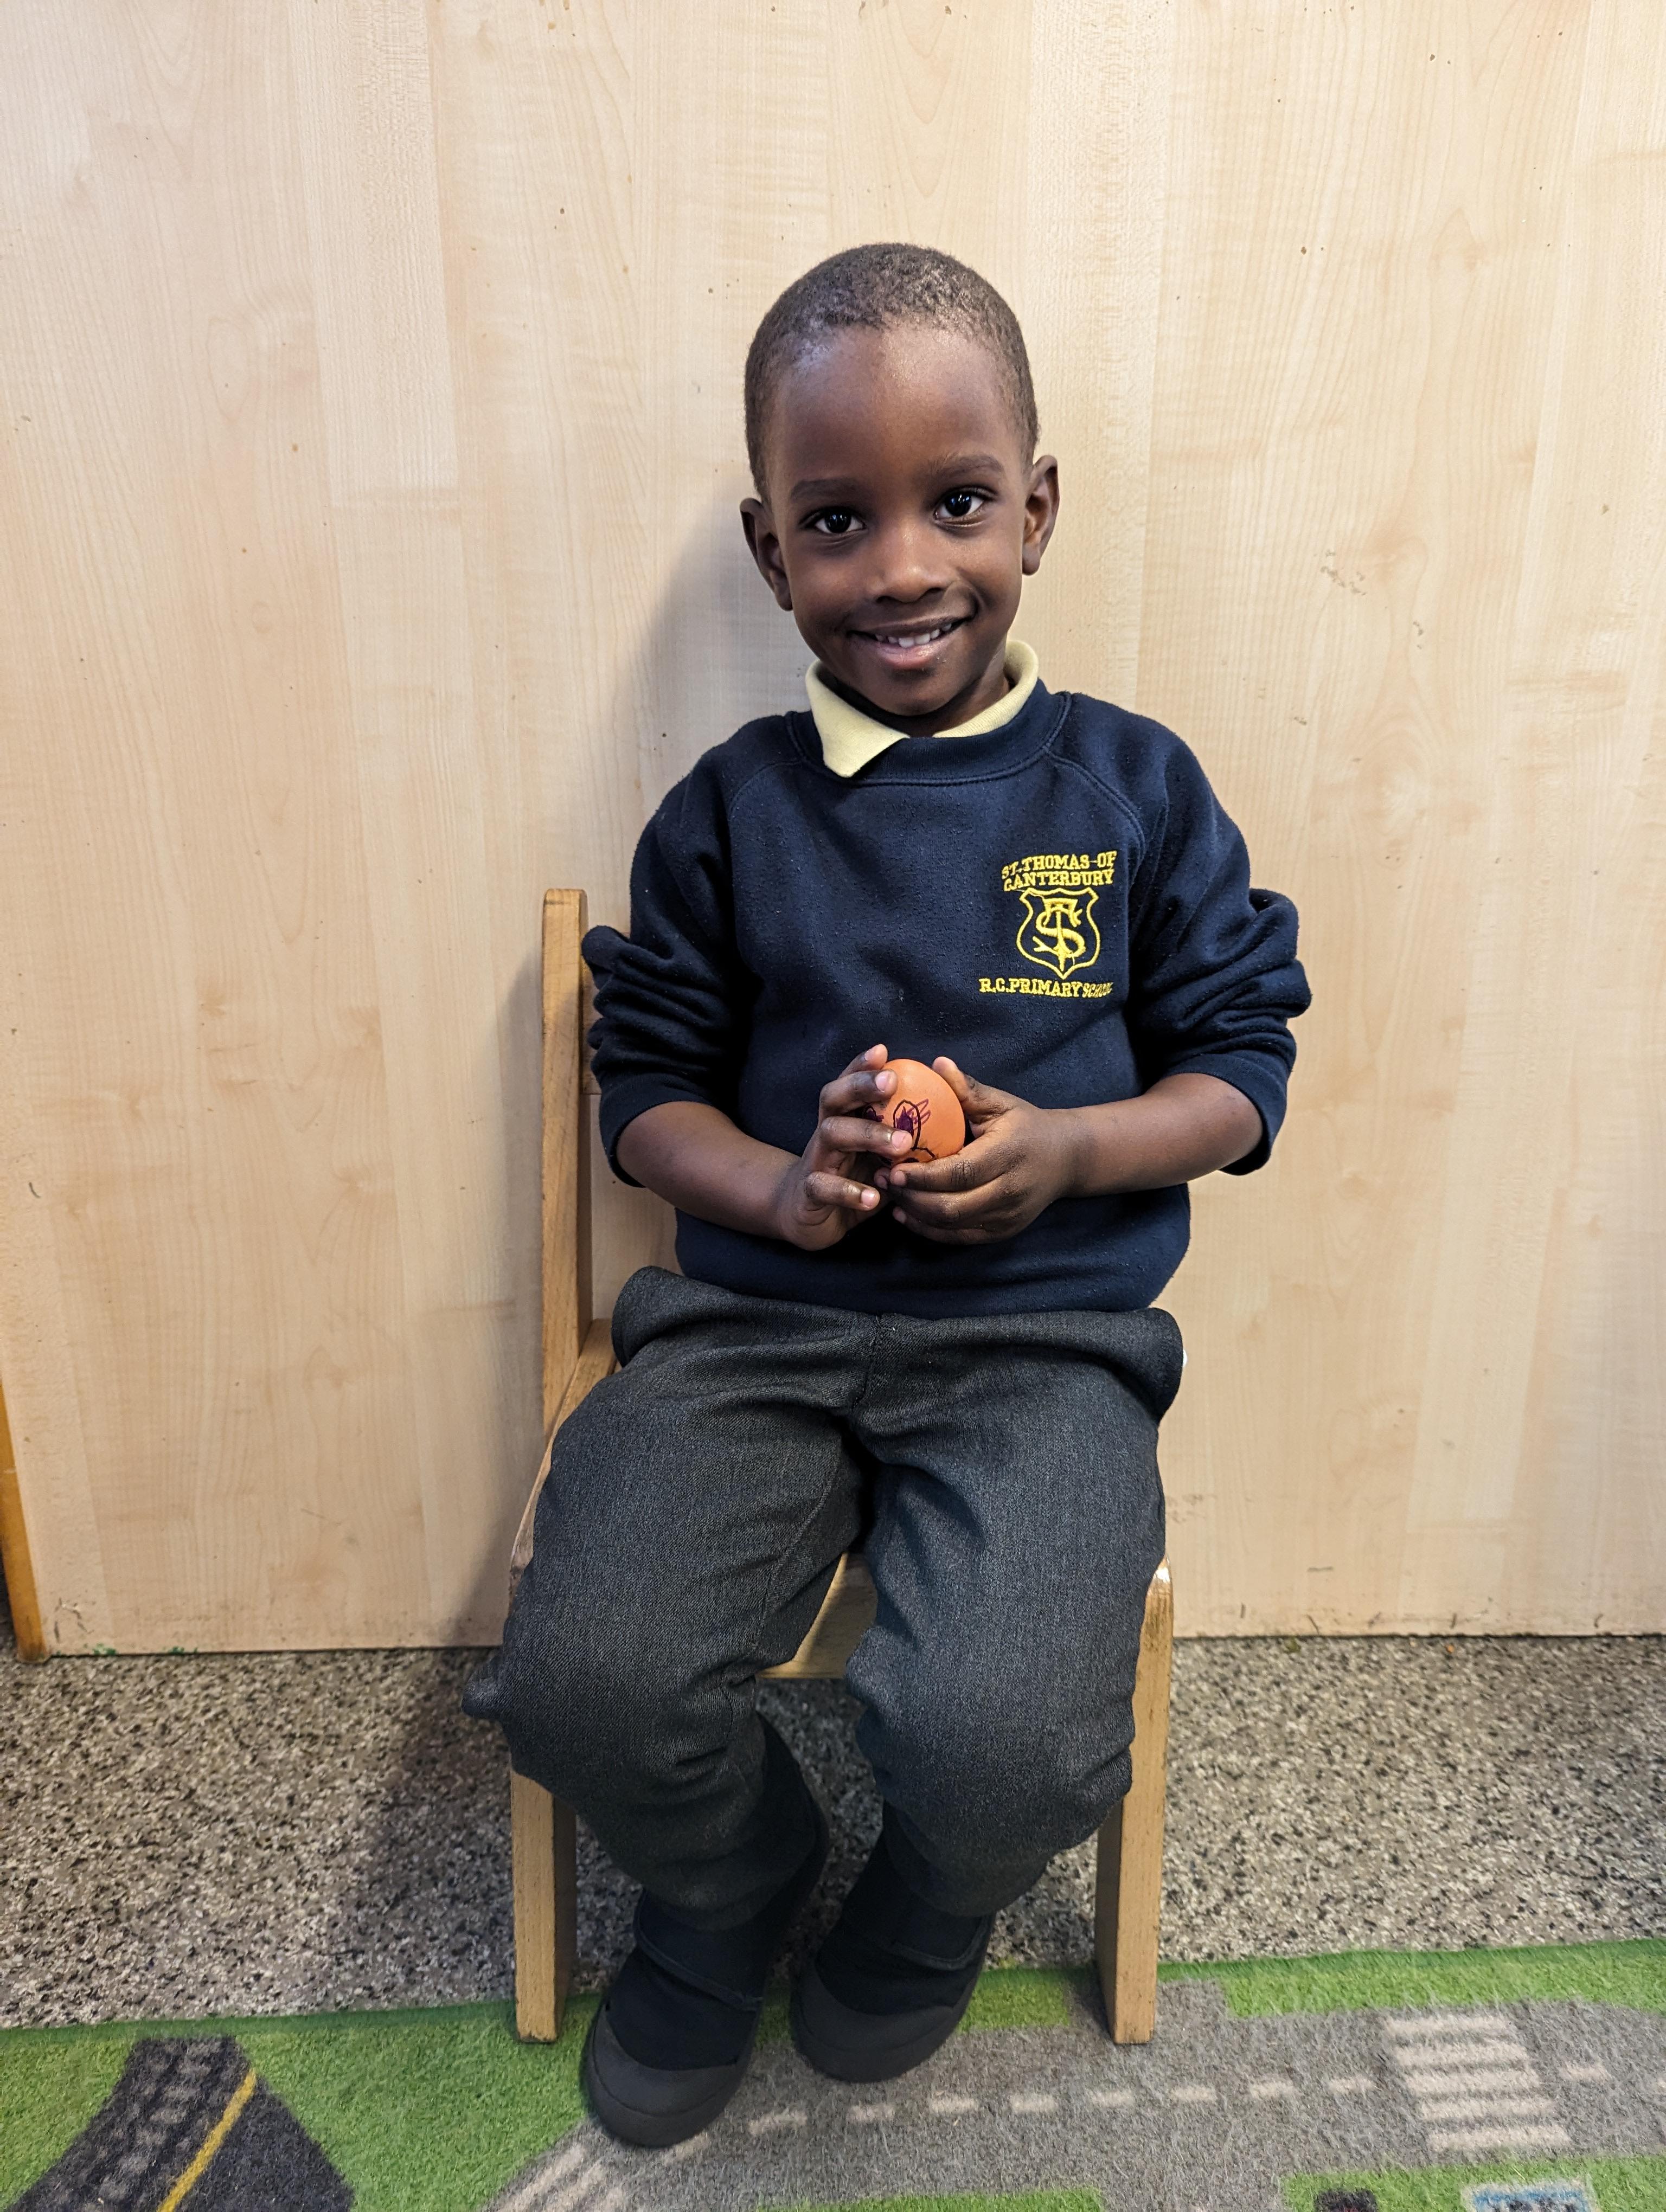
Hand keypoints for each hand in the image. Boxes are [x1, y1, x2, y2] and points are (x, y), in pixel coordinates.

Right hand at [769, 1045, 916, 1249]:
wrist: (806, 1215)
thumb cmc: (853, 1177)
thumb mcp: (879, 1154)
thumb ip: (903, 1134)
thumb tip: (948, 1115)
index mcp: (843, 1119)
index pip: (848, 1084)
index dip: (861, 1066)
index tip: (883, 1051)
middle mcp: (826, 1133)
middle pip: (834, 1099)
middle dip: (861, 1087)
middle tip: (893, 1082)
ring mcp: (816, 1161)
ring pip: (831, 1135)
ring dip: (866, 1134)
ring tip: (902, 1143)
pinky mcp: (809, 1193)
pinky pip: (822, 1187)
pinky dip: (847, 1192)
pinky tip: (872, 1196)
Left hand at [882, 1058, 1079, 1243]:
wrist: (1066, 1158)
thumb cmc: (1026, 1126)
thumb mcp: (1000, 1103)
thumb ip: (967, 1088)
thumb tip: (936, 1064)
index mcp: (1006, 1155)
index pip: (959, 1172)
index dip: (922, 1175)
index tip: (891, 1166)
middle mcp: (1008, 1191)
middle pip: (952, 1206)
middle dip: (911, 1195)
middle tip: (882, 1178)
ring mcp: (1006, 1216)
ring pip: (952, 1225)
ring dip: (915, 1213)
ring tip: (890, 1193)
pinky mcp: (1002, 1232)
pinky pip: (959, 1237)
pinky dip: (929, 1229)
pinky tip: (907, 1214)